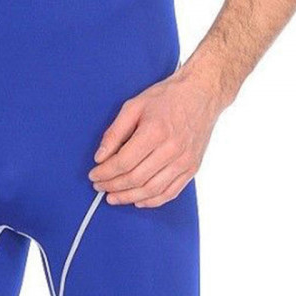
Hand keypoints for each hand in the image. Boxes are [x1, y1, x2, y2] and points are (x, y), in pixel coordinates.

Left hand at [88, 66, 221, 207]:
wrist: (201, 94)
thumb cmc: (167, 97)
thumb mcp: (134, 106)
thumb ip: (115, 132)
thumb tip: (100, 156)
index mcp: (154, 131)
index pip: (123, 162)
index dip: (105, 173)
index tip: (94, 175)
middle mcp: (171, 149)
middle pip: (135, 178)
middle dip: (112, 186)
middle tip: (99, 187)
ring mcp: (184, 161)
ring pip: (152, 190)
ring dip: (129, 197)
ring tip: (114, 197)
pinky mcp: (192, 168)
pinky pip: (171, 192)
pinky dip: (152, 201)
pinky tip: (138, 200)